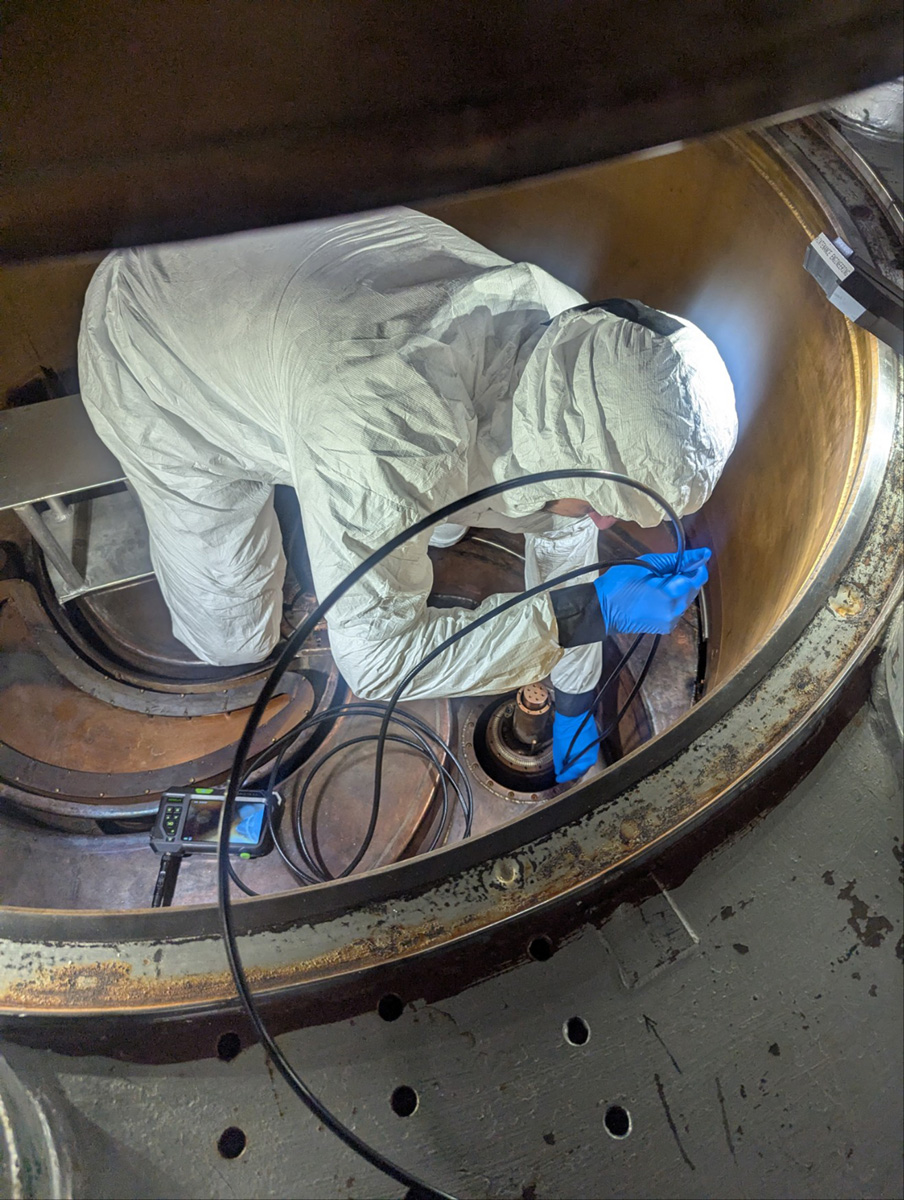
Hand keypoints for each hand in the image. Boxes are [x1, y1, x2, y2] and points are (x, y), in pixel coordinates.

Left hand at [553, 709, 599, 782]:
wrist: (573, 713)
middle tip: (562, 773)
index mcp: (584, 760)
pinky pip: (586, 753)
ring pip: (584, 762)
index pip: (573, 774)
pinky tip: (572, 754)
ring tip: (566, 764)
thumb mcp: (559, 750)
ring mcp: (593, 749)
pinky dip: (579, 756)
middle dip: (571, 772)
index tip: (559, 778)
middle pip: (581, 770)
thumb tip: (559, 770)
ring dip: (575, 764)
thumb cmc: (567, 728)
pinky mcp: (593, 742)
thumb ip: (559, 763)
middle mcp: (592, 756)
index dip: (564, 777)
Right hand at [594, 547, 709, 635]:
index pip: (698, 578)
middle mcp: (674, 611)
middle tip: (664, 572)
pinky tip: (656, 596)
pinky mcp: (666, 627)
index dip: (696, 566)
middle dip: (685, 578)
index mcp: (669, 594)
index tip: (688, 560)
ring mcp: (670, 621)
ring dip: (678, 589)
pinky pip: (677, 609)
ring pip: (686, 599)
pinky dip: (672, 601)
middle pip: (693, 589)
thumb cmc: (620, 584)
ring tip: (657, 584)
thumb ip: (677, 560)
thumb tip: (703, 554)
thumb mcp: (648, 563)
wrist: (603, 609)